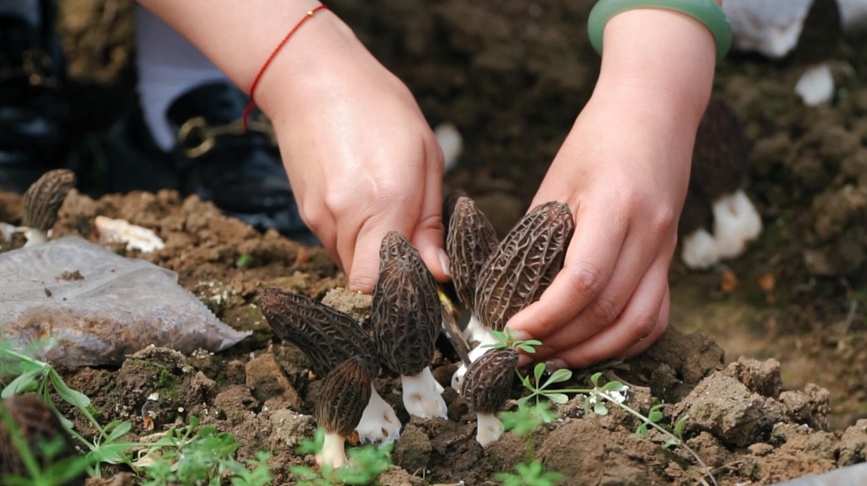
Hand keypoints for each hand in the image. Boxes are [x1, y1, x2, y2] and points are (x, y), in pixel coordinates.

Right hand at [261, 15, 448, 291]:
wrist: (314, 79)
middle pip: (366, 281)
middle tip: (414, 244)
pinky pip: (336, 245)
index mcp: (383, 203)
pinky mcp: (305, 213)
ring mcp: (319, 218)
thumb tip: (440, 271)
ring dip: (373, 255)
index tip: (425, 273)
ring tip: (388, 212)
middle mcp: (345, 218)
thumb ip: (431, 222)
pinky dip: (355, 238)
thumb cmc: (380, 109)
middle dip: (392, 273)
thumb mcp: (426, 157)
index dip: (402, 287)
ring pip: (350, 265)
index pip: (378, 284)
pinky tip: (366, 203)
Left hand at [506, 86, 696, 367]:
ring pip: (638, 323)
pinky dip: (624, 341)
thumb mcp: (556, 180)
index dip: (545, 316)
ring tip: (550, 359)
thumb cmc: (596, 139)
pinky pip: (655, 315)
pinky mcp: (670, 257)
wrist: (656, 109)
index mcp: (616, 205)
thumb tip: (509, 291)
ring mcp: (667, 248)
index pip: (583, 281)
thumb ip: (538, 235)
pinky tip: (591, 348)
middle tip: (519, 354)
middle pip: (608, 310)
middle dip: (559, 342)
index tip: (510, 331)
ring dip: (592, 352)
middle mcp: (650, 232)